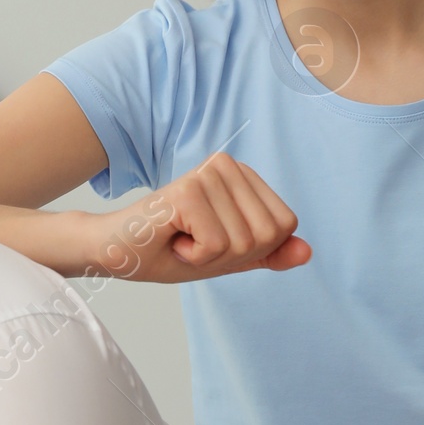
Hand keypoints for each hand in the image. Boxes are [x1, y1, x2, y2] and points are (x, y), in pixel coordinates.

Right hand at [77, 155, 310, 284]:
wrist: (116, 252)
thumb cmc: (168, 251)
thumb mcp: (228, 258)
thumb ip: (268, 253)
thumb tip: (307, 252)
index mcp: (242, 175)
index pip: (284, 225)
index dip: (252, 250)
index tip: (213, 242)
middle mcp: (228, 166)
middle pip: (267, 234)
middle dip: (231, 255)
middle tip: (194, 243)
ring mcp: (208, 175)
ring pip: (243, 241)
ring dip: (209, 256)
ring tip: (182, 239)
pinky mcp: (189, 190)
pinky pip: (218, 244)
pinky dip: (194, 256)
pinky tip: (172, 238)